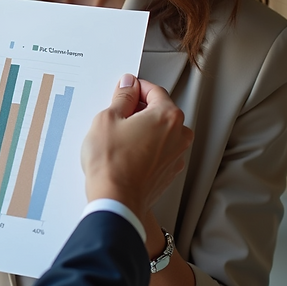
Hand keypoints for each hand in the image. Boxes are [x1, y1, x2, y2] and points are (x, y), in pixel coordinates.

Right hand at [81, 74, 193, 220]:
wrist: (116, 200)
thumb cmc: (111, 162)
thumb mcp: (108, 118)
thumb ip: (122, 97)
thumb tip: (128, 85)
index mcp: (168, 116)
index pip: (154, 90)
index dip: (135, 88)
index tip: (123, 90)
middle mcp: (179, 135)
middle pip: (160, 111)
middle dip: (139, 109)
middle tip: (116, 114)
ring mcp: (176, 155)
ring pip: (160, 132)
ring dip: (143, 129)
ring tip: (118, 137)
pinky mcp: (169, 172)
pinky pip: (158, 150)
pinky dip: (145, 147)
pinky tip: (124, 153)